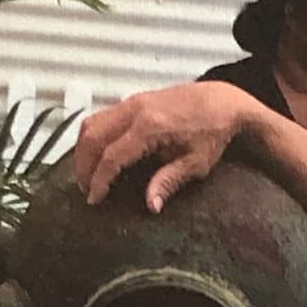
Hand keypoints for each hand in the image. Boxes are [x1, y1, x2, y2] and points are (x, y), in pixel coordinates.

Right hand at [74, 82, 242, 213]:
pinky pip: (101, 116)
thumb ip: (170, 181)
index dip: (99, 180)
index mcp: (149, 127)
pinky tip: (97, 155)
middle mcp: (134, 110)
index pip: (112, 156)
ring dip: (83, 150)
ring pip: (92, 123)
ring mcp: (132, 101)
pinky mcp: (133, 100)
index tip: (94, 200)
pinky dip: (92, 136)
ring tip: (87, 175)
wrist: (222, 101)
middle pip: (93, 137)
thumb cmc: (212, 133)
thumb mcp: (197, 163)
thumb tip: (151, 206)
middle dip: (84, 166)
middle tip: (85, 191)